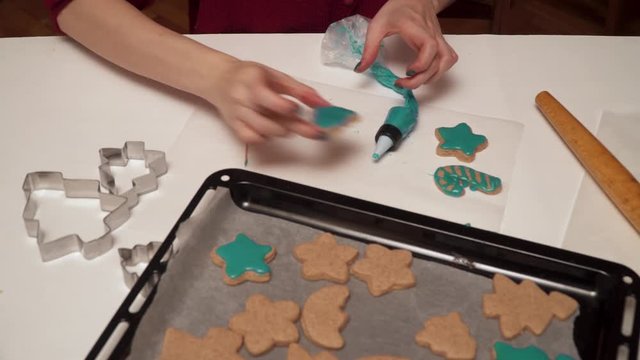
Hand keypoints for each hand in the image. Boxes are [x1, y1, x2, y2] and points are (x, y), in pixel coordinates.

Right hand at [206, 60, 329, 143]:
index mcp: (252, 81)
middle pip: (268, 120)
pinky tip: (272, 132)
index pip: (267, 99)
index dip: (285, 107)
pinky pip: (251, 139)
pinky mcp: (235, 127)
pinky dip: (265, 138)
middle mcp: (242, 100)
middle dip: (296, 127)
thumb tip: (324, 106)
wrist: (220, 80)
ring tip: (291, 127)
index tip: (298, 109)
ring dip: (282, 132)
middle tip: (315, 131)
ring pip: (261, 132)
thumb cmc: (251, 77)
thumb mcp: (277, 76)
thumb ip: (301, 90)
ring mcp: (237, 115)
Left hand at [356, 0, 457, 88]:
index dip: (421, 64)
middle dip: (421, 78)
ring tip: (414, 79)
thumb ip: (370, 48)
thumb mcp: (377, 25)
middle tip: (403, 83)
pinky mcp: (440, 43)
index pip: (430, 48)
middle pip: (439, 61)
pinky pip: (448, 59)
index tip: (407, 71)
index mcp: (418, 29)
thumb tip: (361, 68)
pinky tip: (425, 73)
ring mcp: (439, 40)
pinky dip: (439, 70)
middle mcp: (433, 35)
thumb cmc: (397, 10)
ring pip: (447, 62)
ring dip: (433, 76)